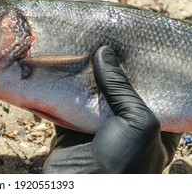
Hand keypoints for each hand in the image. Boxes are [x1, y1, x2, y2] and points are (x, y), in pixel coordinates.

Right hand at [43, 46, 180, 172]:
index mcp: (155, 128)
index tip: (142, 48)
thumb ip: (122, 87)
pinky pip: (69, 102)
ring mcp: (98, 126)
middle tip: (108, 40)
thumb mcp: (138, 123)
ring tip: (84, 46)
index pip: (156, 93)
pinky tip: (63, 66)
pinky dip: (64, 87)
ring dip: (86, 75)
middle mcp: (126, 125)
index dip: (149, 72)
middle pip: (120, 90)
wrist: (80, 189)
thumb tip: (105, 52)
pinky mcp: (72, 126)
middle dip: (112, 68)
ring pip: (93, 94)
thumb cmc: (123, 162)